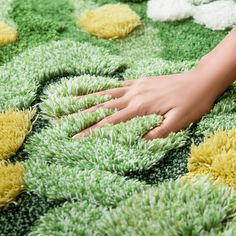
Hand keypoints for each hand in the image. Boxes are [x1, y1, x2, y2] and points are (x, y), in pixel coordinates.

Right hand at [73, 68, 216, 139]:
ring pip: (107, 94)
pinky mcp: (139, 82)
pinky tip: (95, 91)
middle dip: (81, 115)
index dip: (91, 130)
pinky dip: (104, 89)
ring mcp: (135, 86)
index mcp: (141, 107)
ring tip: (70, 102)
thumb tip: (137, 142)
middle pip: (102, 107)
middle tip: (63, 120)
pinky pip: (117, 86)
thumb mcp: (179, 121)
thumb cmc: (192, 102)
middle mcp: (134, 95)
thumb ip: (157, 131)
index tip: (75, 137)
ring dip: (88, 100)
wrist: (200, 81)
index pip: (110, 122)